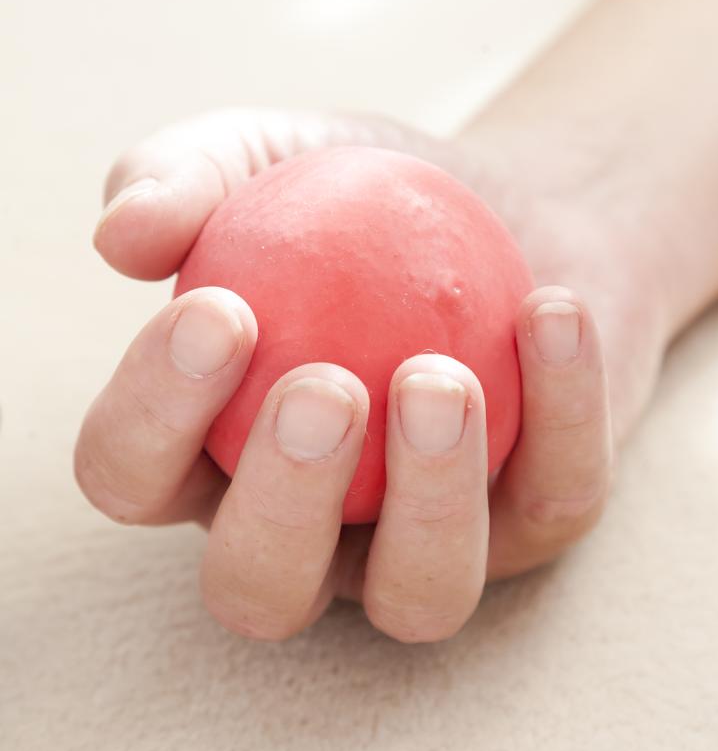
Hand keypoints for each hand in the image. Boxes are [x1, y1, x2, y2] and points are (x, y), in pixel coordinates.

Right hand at [75, 108, 668, 640]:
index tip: (219, 311)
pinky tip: (552, 310)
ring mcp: (428, 542)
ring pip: (419, 598)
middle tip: (324, 389)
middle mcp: (311, 530)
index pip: (134, 476)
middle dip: (283, 510)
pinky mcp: (540, 522)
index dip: (151, 419)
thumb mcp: (276, 152)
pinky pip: (556, 499)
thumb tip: (121, 234)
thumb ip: (188, 174)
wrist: (525, 206)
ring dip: (429, 503)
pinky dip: (564, 412)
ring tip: (439, 379)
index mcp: (210, 455)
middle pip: (260, 589)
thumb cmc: (372, 193)